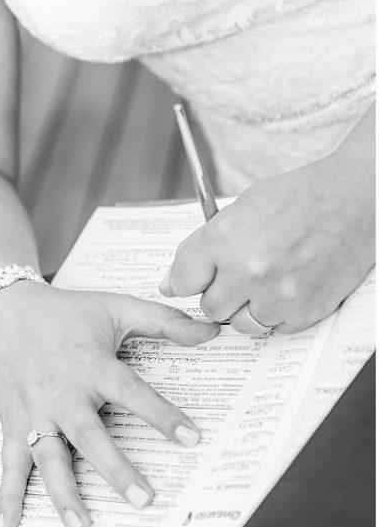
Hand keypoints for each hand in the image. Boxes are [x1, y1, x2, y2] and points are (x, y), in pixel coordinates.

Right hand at [0, 281, 219, 526]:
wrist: (0, 311)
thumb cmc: (63, 311)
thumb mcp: (114, 307)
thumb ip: (163, 321)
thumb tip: (212, 330)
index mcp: (90, 366)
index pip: (130, 392)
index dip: (160, 414)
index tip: (191, 438)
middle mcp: (62, 394)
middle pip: (89, 436)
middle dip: (115, 469)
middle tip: (143, 499)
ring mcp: (35, 413)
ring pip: (49, 457)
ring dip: (63, 493)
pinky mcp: (13, 424)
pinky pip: (10, 462)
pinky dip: (6, 495)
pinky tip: (7, 524)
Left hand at [160, 154, 375, 332]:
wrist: (355, 199)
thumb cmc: (296, 198)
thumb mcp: (237, 210)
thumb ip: (200, 248)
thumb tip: (170, 284)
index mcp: (225, 240)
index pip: (182, 283)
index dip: (188, 280)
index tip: (197, 279)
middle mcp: (249, 271)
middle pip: (210, 307)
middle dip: (219, 293)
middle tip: (238, 275)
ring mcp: (279, 294)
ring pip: (242, 324)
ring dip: (248, 307)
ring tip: (265, 281)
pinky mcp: (307, 310)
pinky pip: (277, 328)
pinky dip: (279, 313)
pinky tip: (288, 286)